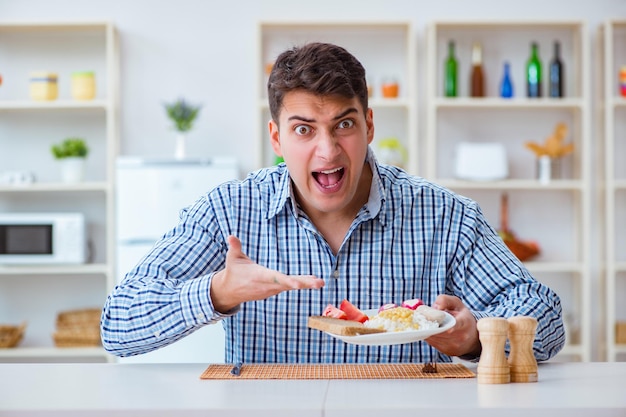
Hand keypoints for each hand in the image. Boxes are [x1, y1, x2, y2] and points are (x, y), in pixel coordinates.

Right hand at [210, 235, 324, 312]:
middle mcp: (267, 285)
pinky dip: (301, 284)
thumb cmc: (233, 271)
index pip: (274, 278)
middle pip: (288, 284)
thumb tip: (231, 236)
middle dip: (304, 284)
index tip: (297, 284)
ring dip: (306, 284)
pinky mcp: (273, 291)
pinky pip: (289, 286)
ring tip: (320, 282)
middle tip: (319, 283)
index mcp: (258, 276)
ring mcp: (271, 289)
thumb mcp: (232, 259)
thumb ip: (234, 247)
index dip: (286, 281)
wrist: (229, 291)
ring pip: (291, 286)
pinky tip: (313, 282)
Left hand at [424, 294, 480, 357]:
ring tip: (426, 323)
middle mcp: (461, 336)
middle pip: (441, 331)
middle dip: (430, 324)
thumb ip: (445, 300)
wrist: (473, 337)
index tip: (446, 328)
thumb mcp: (457, 304)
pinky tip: (430, 330)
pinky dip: (429, 336)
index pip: (457, 324)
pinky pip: (432, 342)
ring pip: (434, 337)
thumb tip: (436, 307)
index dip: (450, 326)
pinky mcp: (447, 351)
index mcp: (465, 322)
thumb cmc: (463, 317)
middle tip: (422, 317)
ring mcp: (454, 346)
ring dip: (427, 330)